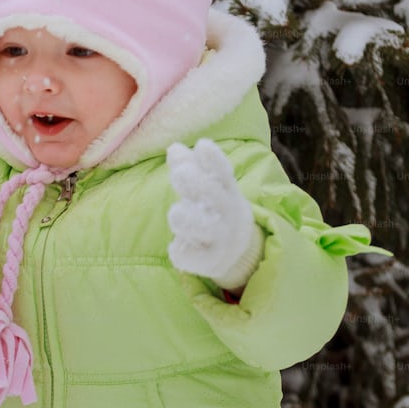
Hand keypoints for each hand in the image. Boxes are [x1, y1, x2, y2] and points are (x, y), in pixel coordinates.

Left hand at [166, 139, 264, 290]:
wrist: (234, 250)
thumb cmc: (212, 208)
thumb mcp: (205, 187)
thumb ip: (189, 168)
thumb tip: (174, 148)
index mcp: (228, 191)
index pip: (223, 173)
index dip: (214, 160)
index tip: (202, 145)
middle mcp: (229, 214)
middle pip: (216, 197)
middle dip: (198, 184)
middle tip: (180, 173)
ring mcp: (222, 239)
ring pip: (204, 228)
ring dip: (187, 219)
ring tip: (176, 213)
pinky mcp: (211, 262)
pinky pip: (191, 256)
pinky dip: (180, 251)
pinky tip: (177, 246)